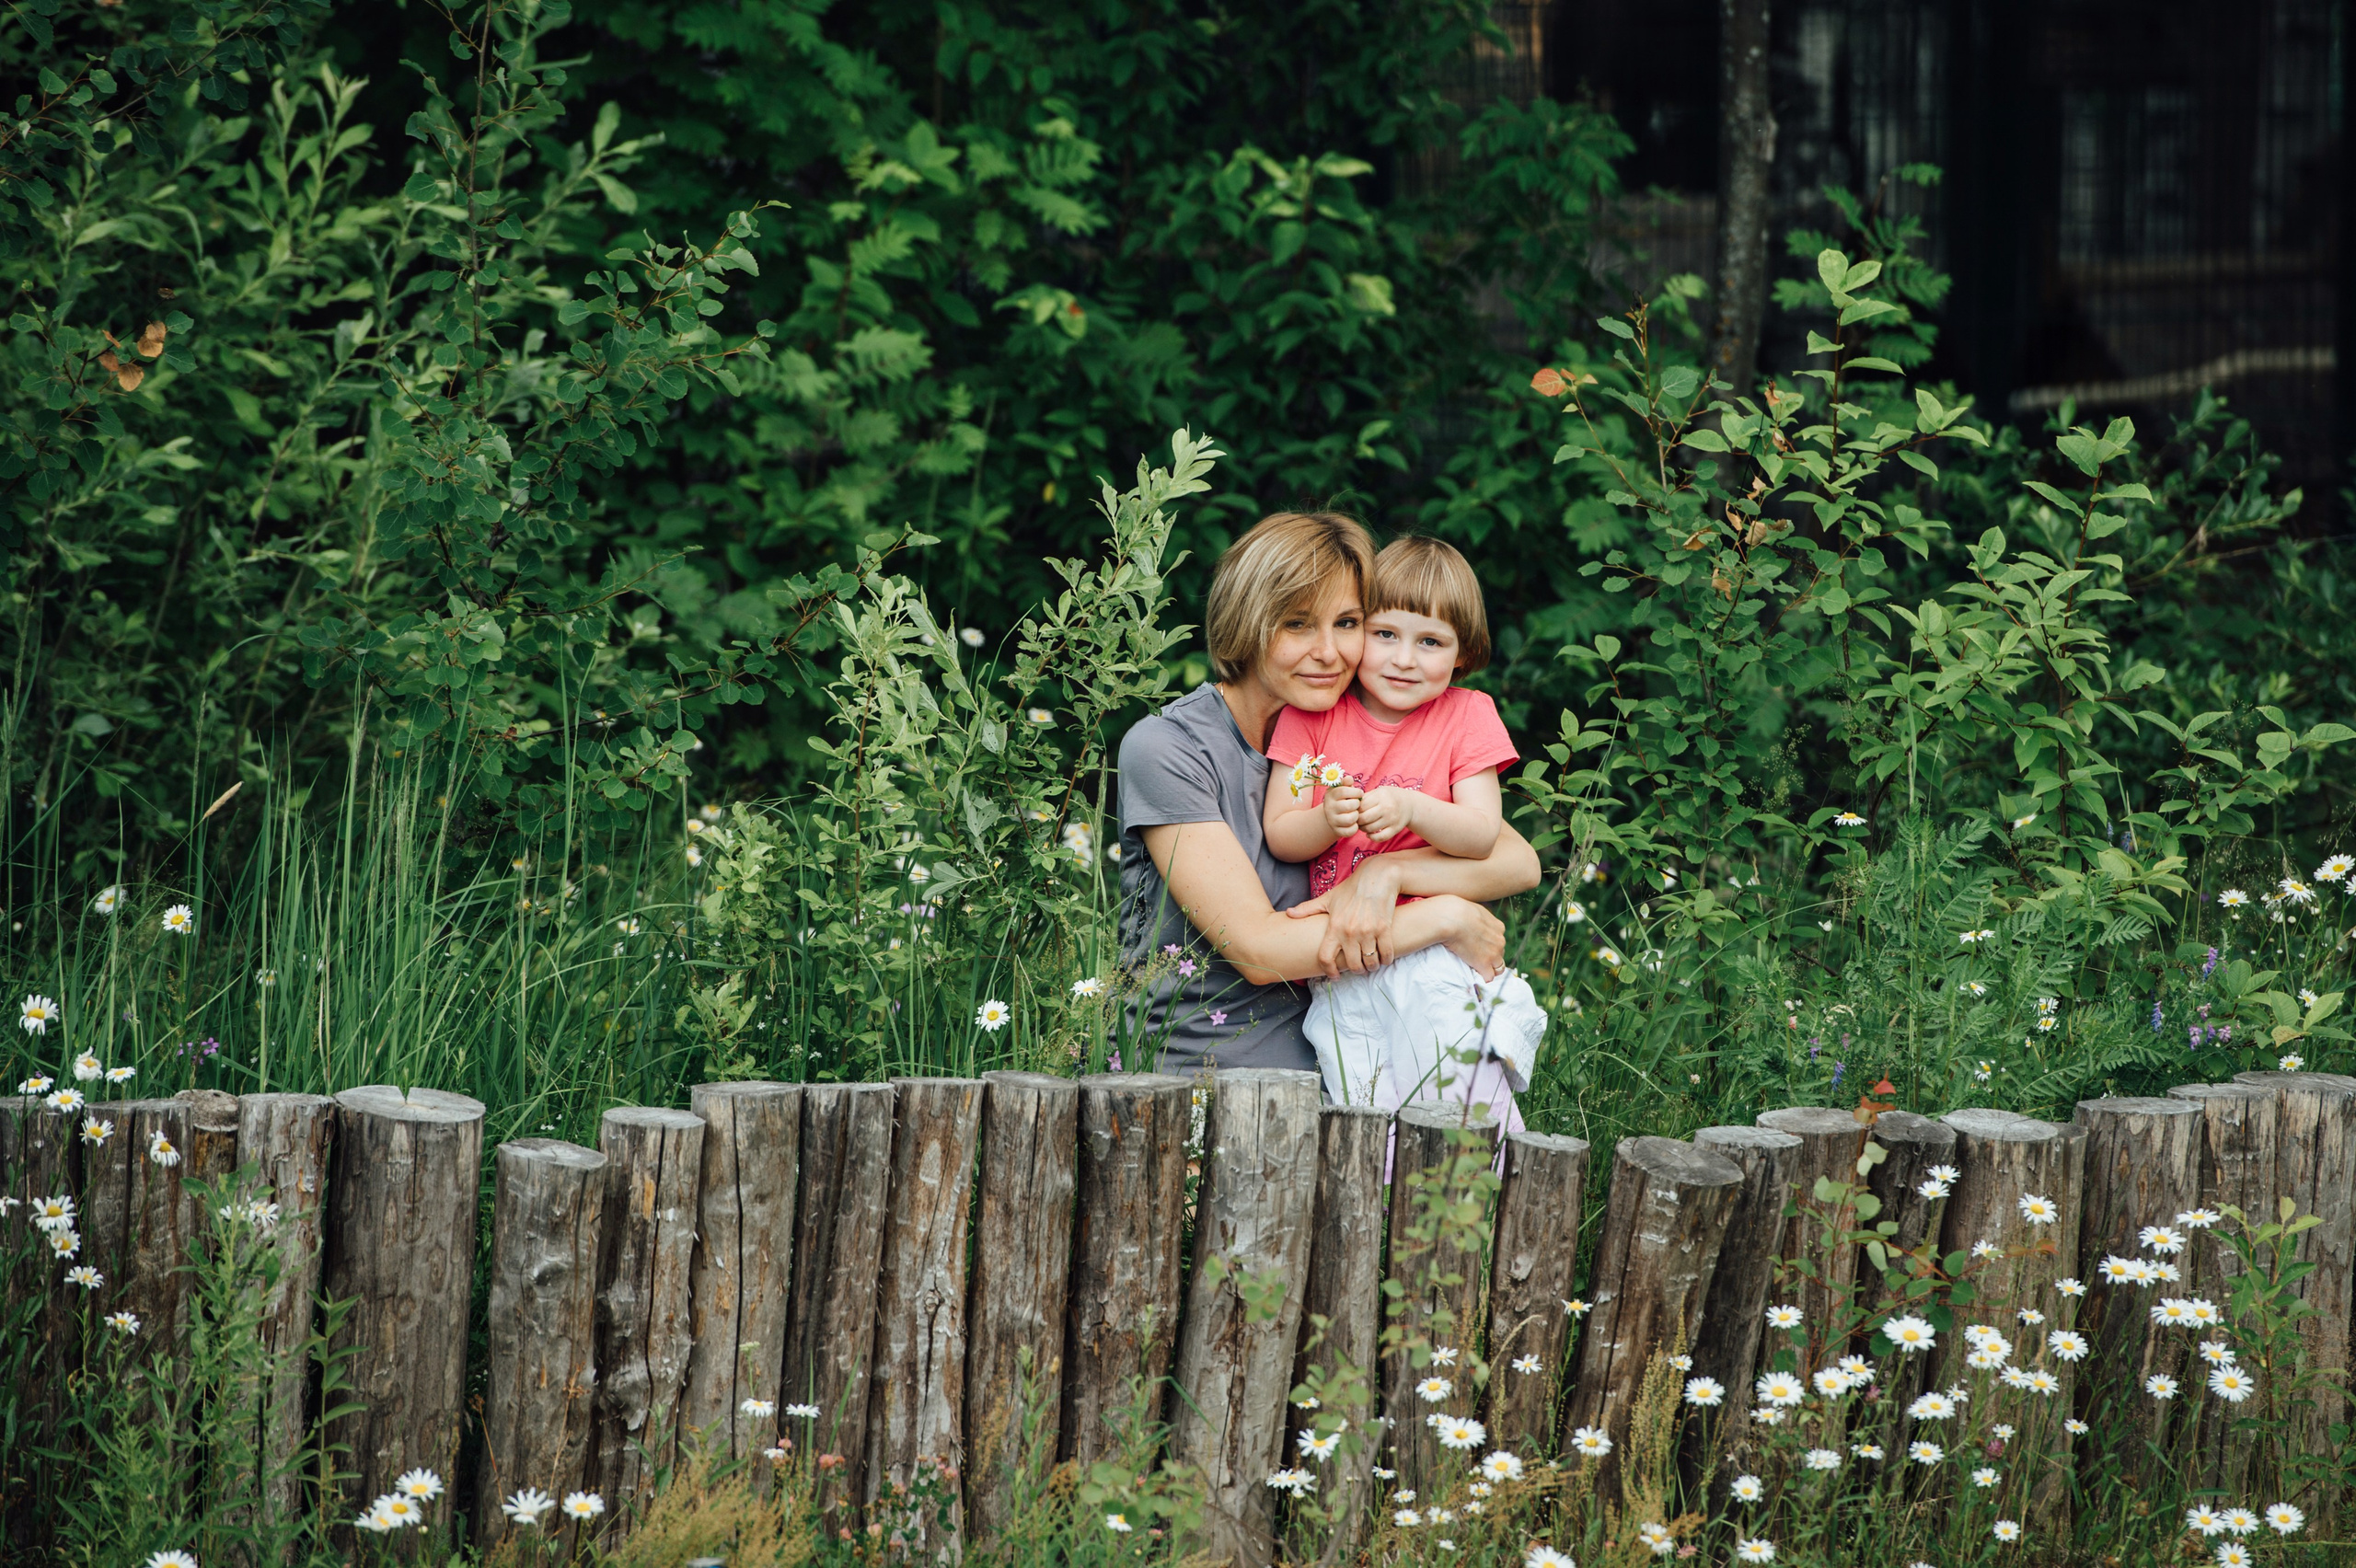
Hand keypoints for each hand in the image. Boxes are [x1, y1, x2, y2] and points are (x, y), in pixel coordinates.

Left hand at [1287, 856, 1404, 977]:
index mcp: (1334, 926)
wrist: (1376, 877)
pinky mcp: (1384, 929)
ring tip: (1371, 965)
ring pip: (1370, 961)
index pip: (1325, 957)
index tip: (1334, 976)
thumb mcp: (1328, 898)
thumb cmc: (1351, 889)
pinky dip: (1386, 960)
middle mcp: (1350, 932)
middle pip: (1352, 964)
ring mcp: (1368, 931)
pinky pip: (1386, 953)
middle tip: (1358, 969)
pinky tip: (1384, 959)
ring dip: (1371, 967)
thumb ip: (1308, 908)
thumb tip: (1289, 913)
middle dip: (1356, 970)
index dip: (1329, 971)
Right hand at [1322, 783, 1363, 837]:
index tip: (1360, 793)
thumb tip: (1349, 779)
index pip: (1343, 791)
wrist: (1334, 814)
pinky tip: (1354, 823)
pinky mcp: (1336, 831)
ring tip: (1355, 813)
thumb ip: (1346, 783)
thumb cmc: (1342, 798)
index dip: (1355, 792)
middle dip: (1357, 804)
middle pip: (1348, 806)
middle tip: (1357, 804)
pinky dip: (1355, 827)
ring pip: (1350, 819)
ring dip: (1356, 816)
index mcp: (1330, 795)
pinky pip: (1349, 831)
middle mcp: (1329, 808)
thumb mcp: (1343, 788)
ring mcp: (1332, 820)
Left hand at [1356, 786, 1416, 842]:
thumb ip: (1365, 797)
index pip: (1361, 806)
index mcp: (1381, 796)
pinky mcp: (1395, 829)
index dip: (1354, 810)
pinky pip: (1381, 837)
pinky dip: (1372, 837)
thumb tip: (1349, 803)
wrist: (1409, 804)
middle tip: (1357, 821)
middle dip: (1357, 821)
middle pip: (1364, 818)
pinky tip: (1369, 834)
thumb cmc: (1389, 797)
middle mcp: (1387, 808)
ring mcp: (1392, 819)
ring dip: (1363, 829)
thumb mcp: (1379, 792)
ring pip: (1371, 829)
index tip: (1354, 812)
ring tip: (1363, 826)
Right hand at [1432, 895, 1505, 978]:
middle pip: (1499, 953)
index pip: (1498, 941)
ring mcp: (1493, 954)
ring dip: (1488, 968)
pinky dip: (1483, 977)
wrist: (1452, 918)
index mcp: (1499, 927)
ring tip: (1475, 966)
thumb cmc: (1457, 910)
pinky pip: (1489, 977)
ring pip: (1498, 967)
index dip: (1489, 945)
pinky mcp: (1484, 964)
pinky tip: (1475, 973)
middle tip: (1474, 955)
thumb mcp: (1474, 909)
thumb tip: (1474, 920)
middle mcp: (1500, 941)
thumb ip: (1480, 918)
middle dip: (1489, 956)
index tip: (1478, 946)